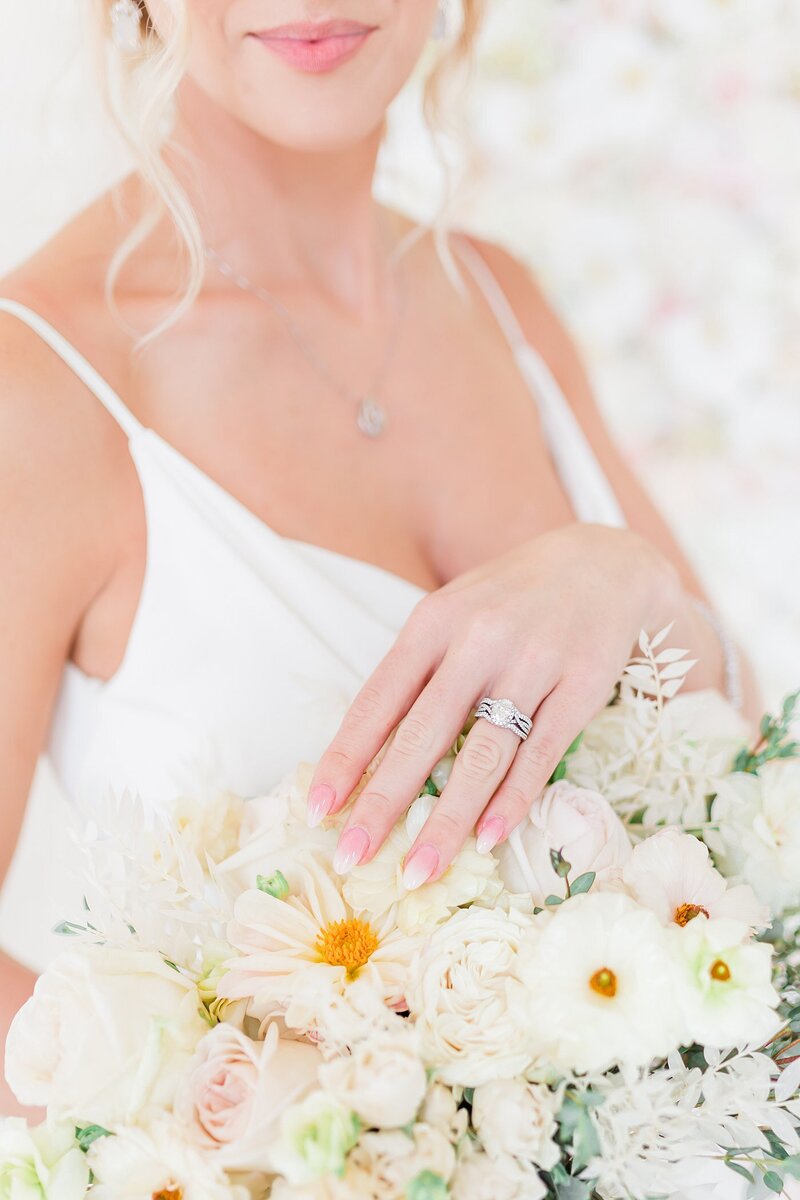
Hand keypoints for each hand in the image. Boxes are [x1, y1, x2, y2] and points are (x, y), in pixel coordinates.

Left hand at [308, 524, 681, 887]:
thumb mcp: (452, 615)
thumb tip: (364, 754)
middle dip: (383, 802)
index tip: (317, 808)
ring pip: (483, 754)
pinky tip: (489, 838)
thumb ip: (414, 672)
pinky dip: (513, 800)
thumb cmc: (508, 601)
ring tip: (419, 870)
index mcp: (434, 623)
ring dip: (448, 820)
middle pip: (423, 733)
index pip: (378, 700)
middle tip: (353, 857)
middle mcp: (479, 641)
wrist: (601, 565)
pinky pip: (542, 754)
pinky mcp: (581, 686)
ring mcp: (533, 663)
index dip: (345, 757)